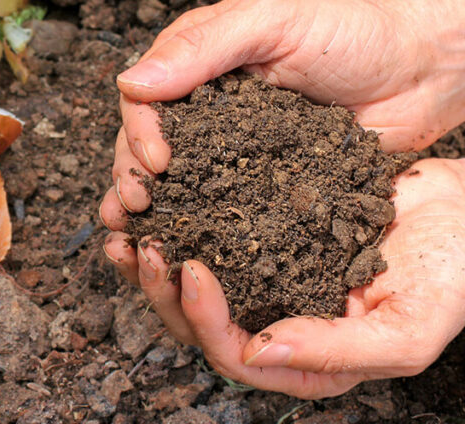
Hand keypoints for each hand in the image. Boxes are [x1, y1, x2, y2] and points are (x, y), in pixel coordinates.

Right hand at [99, 0, 464, 226]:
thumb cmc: (351, 33)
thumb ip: (203, 46)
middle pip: (145, 146)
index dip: (138, 132)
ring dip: (152, 212)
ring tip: (137, 241)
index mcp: (195, 65)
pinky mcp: (259, 187)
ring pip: (174, 183)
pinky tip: (182, 253)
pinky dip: (196, 231)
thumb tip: (130, 82)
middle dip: (132, 178)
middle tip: (137, 208)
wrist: (420, 73)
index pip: (143, 100)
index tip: (157, 162)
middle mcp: (203, 110)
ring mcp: (229, 151)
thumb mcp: (272, 21)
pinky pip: (220, 210)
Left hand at [104, 158, 464, 398]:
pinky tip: (154, 199)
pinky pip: (206, 234)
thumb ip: (338, 350)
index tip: (190, 268)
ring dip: (153, 259)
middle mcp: (277, 324)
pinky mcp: (260, 237)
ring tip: (127, 224)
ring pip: (191, 283)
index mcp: (307, 361)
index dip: (203, 319)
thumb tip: (258, 351)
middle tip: (144, 244)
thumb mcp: (408, 326)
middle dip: (162, 288)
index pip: (235, 355)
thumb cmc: (452, 274)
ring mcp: (265, 280)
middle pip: (198, 324)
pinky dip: (176, 220)